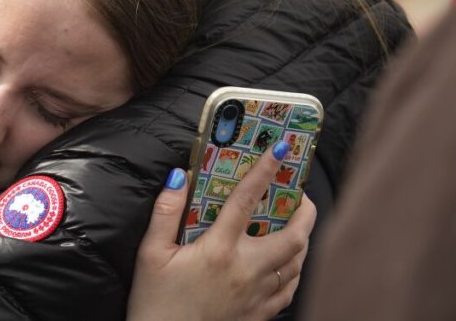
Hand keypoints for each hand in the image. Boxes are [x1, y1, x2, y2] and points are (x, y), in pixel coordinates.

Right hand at [127, 142, 316, 320]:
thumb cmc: (156, 301)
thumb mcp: (150, 253)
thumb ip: (165, 211)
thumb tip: (179, 176)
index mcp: (219, 250)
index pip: (246, 201)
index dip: (264, 172)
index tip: (278, 151)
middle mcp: (246, 271)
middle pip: (294, 236)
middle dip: (304, 210)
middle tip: (300, 194)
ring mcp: (258, 295)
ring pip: (297, 263)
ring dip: (302, 239)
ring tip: (295, 224)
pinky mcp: (260, 314)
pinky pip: (290, 289)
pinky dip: (294, 270)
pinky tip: (286, 263)